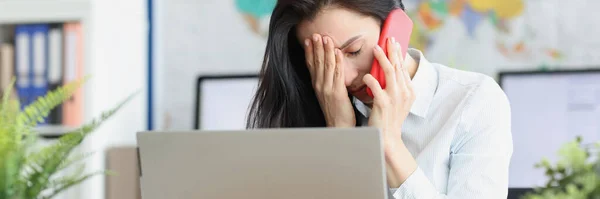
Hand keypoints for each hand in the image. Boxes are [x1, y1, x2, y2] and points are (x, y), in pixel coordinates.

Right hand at [304, 34, 355, 126]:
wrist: (338, 127)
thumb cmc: (336, 112)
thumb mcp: (328, 95)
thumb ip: (327, 82)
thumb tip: (329, 70)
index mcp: (316, 85)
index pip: (310, 65)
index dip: (309, 52)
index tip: (308, 40)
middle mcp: (319, 85)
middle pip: (317, 62)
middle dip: (317, 47)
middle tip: (316, 34)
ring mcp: (327, 88)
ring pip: (326, 65)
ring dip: (326, 50)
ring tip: (326, 38)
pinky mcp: (337, 92)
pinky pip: (337, 73)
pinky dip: (337, 61)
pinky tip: (338, 52)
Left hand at [363, 37, 416, 186]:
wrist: (387, 138)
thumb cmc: (389, 118)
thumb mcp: (398, 101)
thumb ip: (396, 86)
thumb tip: (390, 69)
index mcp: (409, 91)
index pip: (403, 67)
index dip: (398, 53)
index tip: (393, 42)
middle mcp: (404, 92)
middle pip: (398, 66)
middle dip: (392, 50)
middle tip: (386, 38)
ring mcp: (395, 98)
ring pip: (389, 71)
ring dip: (382, 58)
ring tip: (375, 48)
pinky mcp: (383, 103)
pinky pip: (376, 85)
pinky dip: (370, 78)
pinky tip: (365, 75)